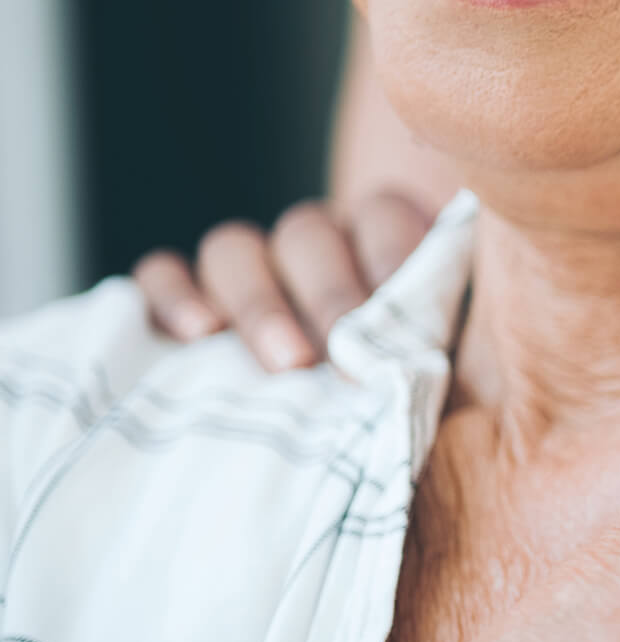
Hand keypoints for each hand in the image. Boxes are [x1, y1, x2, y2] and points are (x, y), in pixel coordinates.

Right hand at [133, 192, 433, 370]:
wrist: (349, 428)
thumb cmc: (402, 393)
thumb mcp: (435, 367)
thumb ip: (433, 348)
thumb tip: (434, 361)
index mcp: (379, 237)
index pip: (382, 214)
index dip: (393, 256)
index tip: (406, 320)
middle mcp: (312, 240)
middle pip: (306, 233)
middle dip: (330, 294)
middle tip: (347, 357)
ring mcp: (246, 264)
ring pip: (234, 248)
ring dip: (261, 303)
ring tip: (289, 364)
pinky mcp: (181, 295)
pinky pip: (162, 274)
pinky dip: (173, 295)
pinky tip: (198, 335)